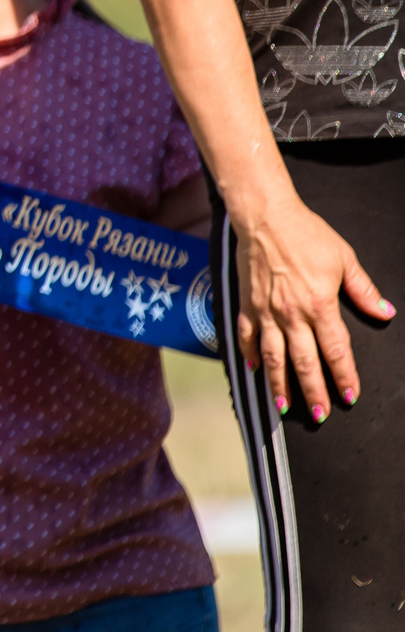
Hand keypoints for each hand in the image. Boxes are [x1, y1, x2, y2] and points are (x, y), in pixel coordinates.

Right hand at [234, 192, 393, 420]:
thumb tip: (385, 313)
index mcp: (319, 305)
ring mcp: (265, 311)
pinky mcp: (246, 304)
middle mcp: (291, 314)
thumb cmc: (307, 234)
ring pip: (273, 356)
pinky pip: (246, 336)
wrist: (266, 218)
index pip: (336, 350)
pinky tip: (254, 369)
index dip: (344, 375)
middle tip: (320, 414)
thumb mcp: (345, 259)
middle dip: (313, 391)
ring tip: (283, 405)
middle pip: (304, 362)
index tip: (350, 395)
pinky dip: (249, 355)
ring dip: (279, 383)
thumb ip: (364, 291)